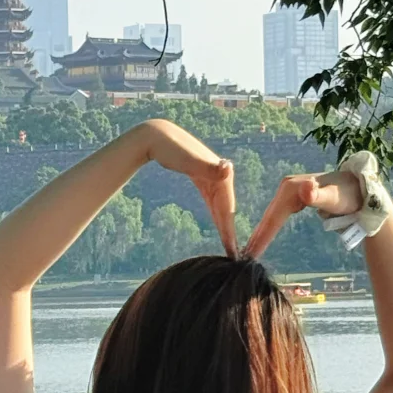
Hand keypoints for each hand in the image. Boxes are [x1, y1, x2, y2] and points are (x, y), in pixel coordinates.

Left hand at [140, 120, 237, 256]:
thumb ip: (208, 167)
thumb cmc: (170, 148)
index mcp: (221, 174)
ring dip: (225, 224)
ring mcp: (211, 175)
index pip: (228, 209)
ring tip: (230, 245)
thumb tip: (228, 168)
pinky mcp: (201, 176)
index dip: (231, 231)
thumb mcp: (188, 160)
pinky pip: (212, 199)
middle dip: (231, 231)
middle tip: (236, 256)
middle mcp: (220, 174)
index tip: (234, 252)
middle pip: (227, 209)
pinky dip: (216, 212)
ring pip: (220, 205)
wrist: (156, 135)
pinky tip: (219, 223)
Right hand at [245, 169, 363, 259]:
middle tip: (244, 256)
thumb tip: (305, 190)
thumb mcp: (335, 198)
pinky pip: (278, 214)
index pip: (273, 216)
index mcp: (291, 188)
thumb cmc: (349, 196)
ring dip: (261, 232)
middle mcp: (287, 187)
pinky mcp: (295, 196)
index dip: (262, 235)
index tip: (252, 252)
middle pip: (269, 215)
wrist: (361, 188)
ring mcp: (291, 191)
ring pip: (272, 215)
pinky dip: (270, 226)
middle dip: (257, 235)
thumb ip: (320, 196)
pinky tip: (264, 235)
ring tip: (250, 249)